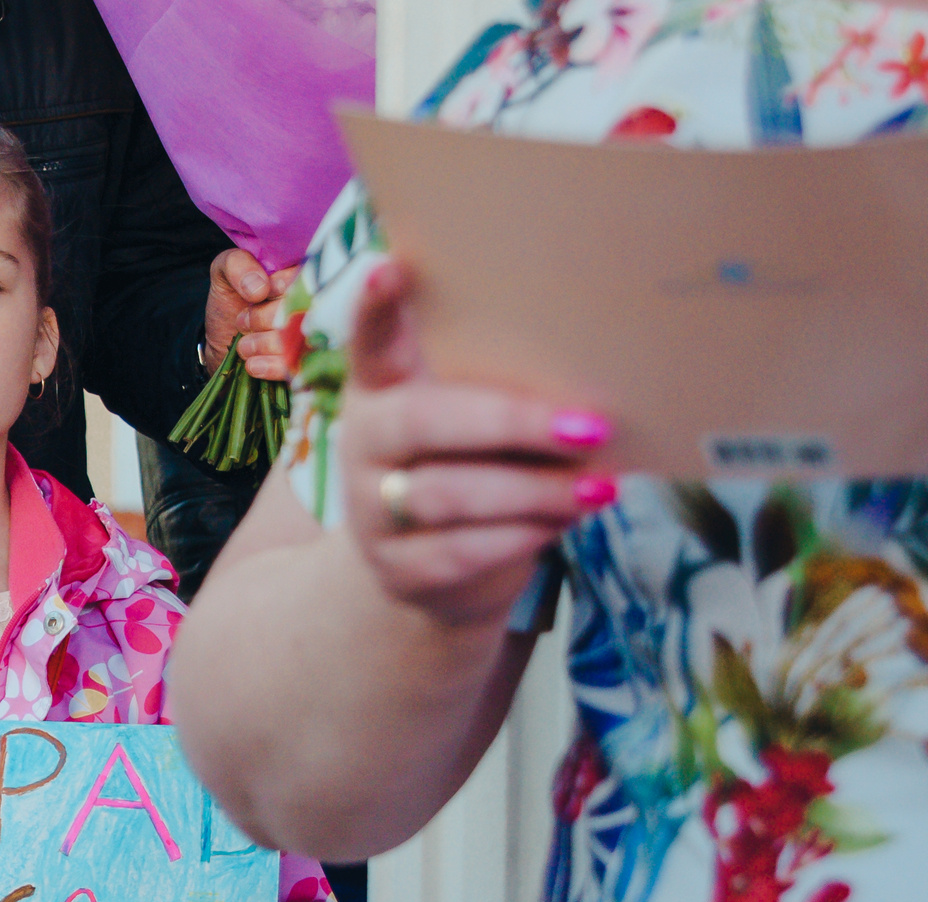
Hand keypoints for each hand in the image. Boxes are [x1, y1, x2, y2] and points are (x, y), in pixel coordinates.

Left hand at [204, 250, 304, 380]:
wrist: (226, 344)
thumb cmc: (232, 302)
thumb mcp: (224, 274)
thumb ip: (237, 265)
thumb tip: (260, 288)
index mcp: (305, 271)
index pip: (308, 275)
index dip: (283, 286)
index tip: (258, 296)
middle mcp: (319, 301)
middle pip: (303, 309)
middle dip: (266, 318)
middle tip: (242, 322)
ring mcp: (316, 334)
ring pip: (300, 339)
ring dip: (265, 343)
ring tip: (244, 345)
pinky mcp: (309, 363)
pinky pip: (300, 366)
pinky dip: (272, 366)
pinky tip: (253, 364)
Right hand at [340, 260, 614, 626]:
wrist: (435, 571)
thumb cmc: (477, 467)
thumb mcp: (479, 420)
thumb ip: (507, 389)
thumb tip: (598, 377)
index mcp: (384, 387)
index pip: (372, 341)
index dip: (376, 308)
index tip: (391, 267)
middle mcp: (364, 441)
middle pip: (422, 422)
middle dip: (512, 424)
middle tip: (591, 427)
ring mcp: (371, 509)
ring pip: (447, 494)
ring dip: (534, 491)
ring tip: (599, 487)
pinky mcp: (395, 568)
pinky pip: (458, 551)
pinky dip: (520, 537)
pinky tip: (562, 525)